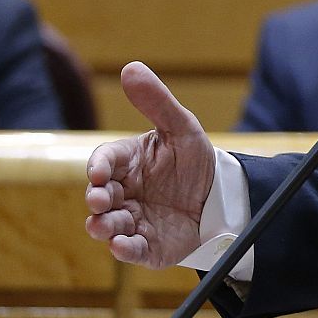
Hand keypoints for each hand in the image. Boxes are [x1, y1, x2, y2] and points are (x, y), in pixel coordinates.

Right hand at [85, 62, 215, 267]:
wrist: (221, 197)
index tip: (101, 172)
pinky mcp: (146, 245)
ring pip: (107, 225)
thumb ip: (156, 101)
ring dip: (104, 226)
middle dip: (96, 199)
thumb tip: (131, 67)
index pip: (104, 161)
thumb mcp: (181, 127)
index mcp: (128, 163)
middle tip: (101, 199)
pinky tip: (124, 246)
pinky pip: (130, 250)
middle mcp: (124, 192)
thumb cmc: (194, 159)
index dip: (99, 166)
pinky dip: (124, 250)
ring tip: (107, 225)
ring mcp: (133, 219)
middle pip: (99, 196)